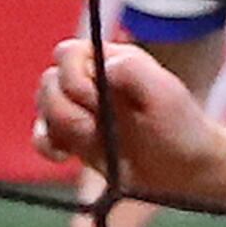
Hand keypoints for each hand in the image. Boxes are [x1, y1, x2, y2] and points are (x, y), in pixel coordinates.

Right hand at [34, 40, 220, 201]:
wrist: (184, 172)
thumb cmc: (180, 129)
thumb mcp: (165, 95)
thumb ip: (133, 70)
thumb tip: (101, 66)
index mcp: (110, 61)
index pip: (67, 54)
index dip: (75, 79)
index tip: (98, 102)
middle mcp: (90, 80)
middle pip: (49, 82)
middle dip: (68, 110)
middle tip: (98, 131)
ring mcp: (79, 109)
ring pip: (43, 107)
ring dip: (59, 128)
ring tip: (92, 143)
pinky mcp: (73, 138)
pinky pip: (41, 136)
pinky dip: (46, 145)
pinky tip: (66, 156)